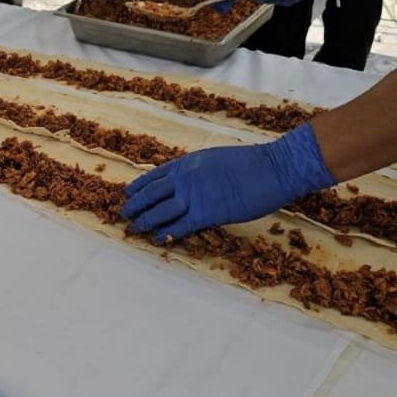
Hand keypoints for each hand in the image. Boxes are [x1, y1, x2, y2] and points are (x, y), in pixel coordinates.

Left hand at [121, 124, 335, 242]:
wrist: (273, 168)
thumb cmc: (252, 163)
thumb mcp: (216, 158)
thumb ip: (198, 171)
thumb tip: (189, 181)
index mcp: (188, 163)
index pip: (155, 175)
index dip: (139, 186)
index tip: (127, 193)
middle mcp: (185, 178)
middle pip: (152, 194)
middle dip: (135, 205)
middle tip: (123, 214)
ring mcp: (195, 196)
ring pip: (160, 212)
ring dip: (145, 221)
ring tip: (133, 228)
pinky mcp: (208, 213)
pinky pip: (181, 226)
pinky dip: (167, 233)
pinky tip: (158, 238)